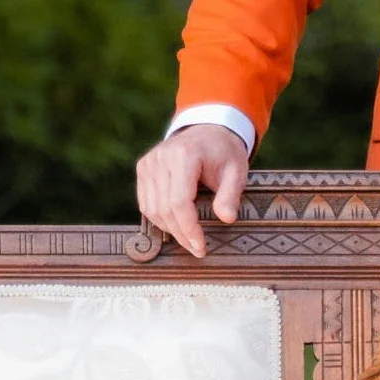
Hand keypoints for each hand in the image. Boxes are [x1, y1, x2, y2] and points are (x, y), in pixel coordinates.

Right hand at [134, 123, 249, 257]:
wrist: (208, 130)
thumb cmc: (224, 152)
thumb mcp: (236, 171)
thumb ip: (230, 195)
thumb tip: (227, 219)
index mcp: (184, 155)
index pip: (180, 201)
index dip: (188, 229)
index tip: (200, 247)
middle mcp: (161, 158)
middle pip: (164, 208)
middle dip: (181, 234)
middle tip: (197, 249)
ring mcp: (149, 162)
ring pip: (151, 209)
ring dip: (170, 229)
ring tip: (189, 239)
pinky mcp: (143, 168)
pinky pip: (146, 203)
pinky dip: (160, 218)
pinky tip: (176, 225)